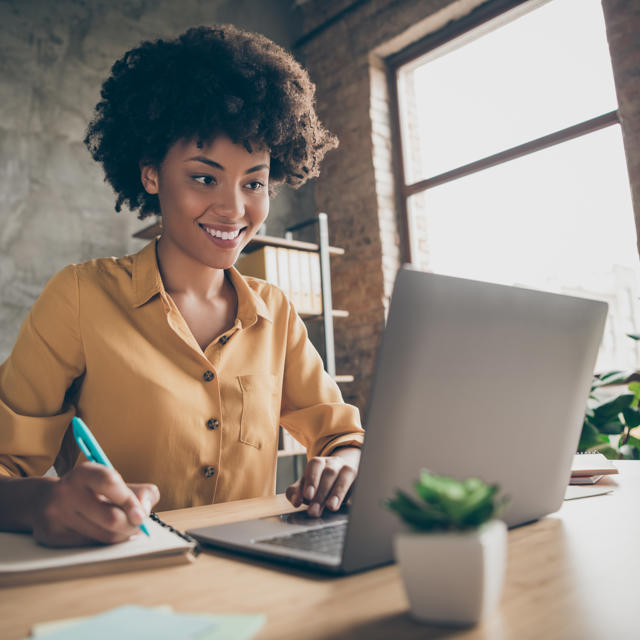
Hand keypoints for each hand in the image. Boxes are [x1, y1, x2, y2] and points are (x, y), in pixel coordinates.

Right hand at [31, 462, 159, 546]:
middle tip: (137, 524)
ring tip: (124, 528)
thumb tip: (144, 510)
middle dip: (131, 525)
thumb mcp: (114, 483)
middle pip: (111, 518)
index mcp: (84, 473)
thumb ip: (140, 492)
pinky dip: (105, 543)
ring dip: (121, 535)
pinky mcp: (51, 535)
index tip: (141, 514)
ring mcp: (56, 514)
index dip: (130, 500)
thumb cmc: (90, 491)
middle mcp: (66, 491)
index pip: (110, 482)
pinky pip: (91, 546)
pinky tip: (104, 533)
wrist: (45, 500)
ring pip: (104, 536)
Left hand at [286, 447, 360, 517]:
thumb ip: (296, 492)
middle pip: (329, 473)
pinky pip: (359, 484)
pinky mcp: (361, 479)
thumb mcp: (305, 485)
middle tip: (314, 511)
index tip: (308, 496)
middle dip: (321, 493)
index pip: (315, 465)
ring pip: (346, 475)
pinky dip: (354, 494)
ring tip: (331, 507)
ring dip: (338, 492)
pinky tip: (349, 504)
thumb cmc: (319, 482)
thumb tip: (296, 502)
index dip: (311, 480)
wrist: (342, 474)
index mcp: (319, 462)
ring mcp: (349, 469)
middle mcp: (335, 463)